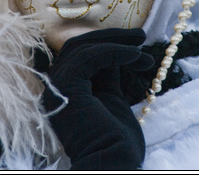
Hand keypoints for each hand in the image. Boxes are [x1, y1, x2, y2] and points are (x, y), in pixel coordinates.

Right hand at [43, 28, 153, 169]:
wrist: (113, 164)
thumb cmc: (115, 142)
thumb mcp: (113, 99)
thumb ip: (109, 76)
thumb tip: (117, 53)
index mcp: (64, 90)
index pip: (82, 55)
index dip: (110, 45)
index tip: (138, 47)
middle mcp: (55, 87)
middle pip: (78, 46)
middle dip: (111, 37)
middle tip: (141, 37)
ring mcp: (57, 86)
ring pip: (83, 47)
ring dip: (116, 42)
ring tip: (142, 46)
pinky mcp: (66, 86)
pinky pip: (90, 56)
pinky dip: (114, 51)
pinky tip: (136, 56)